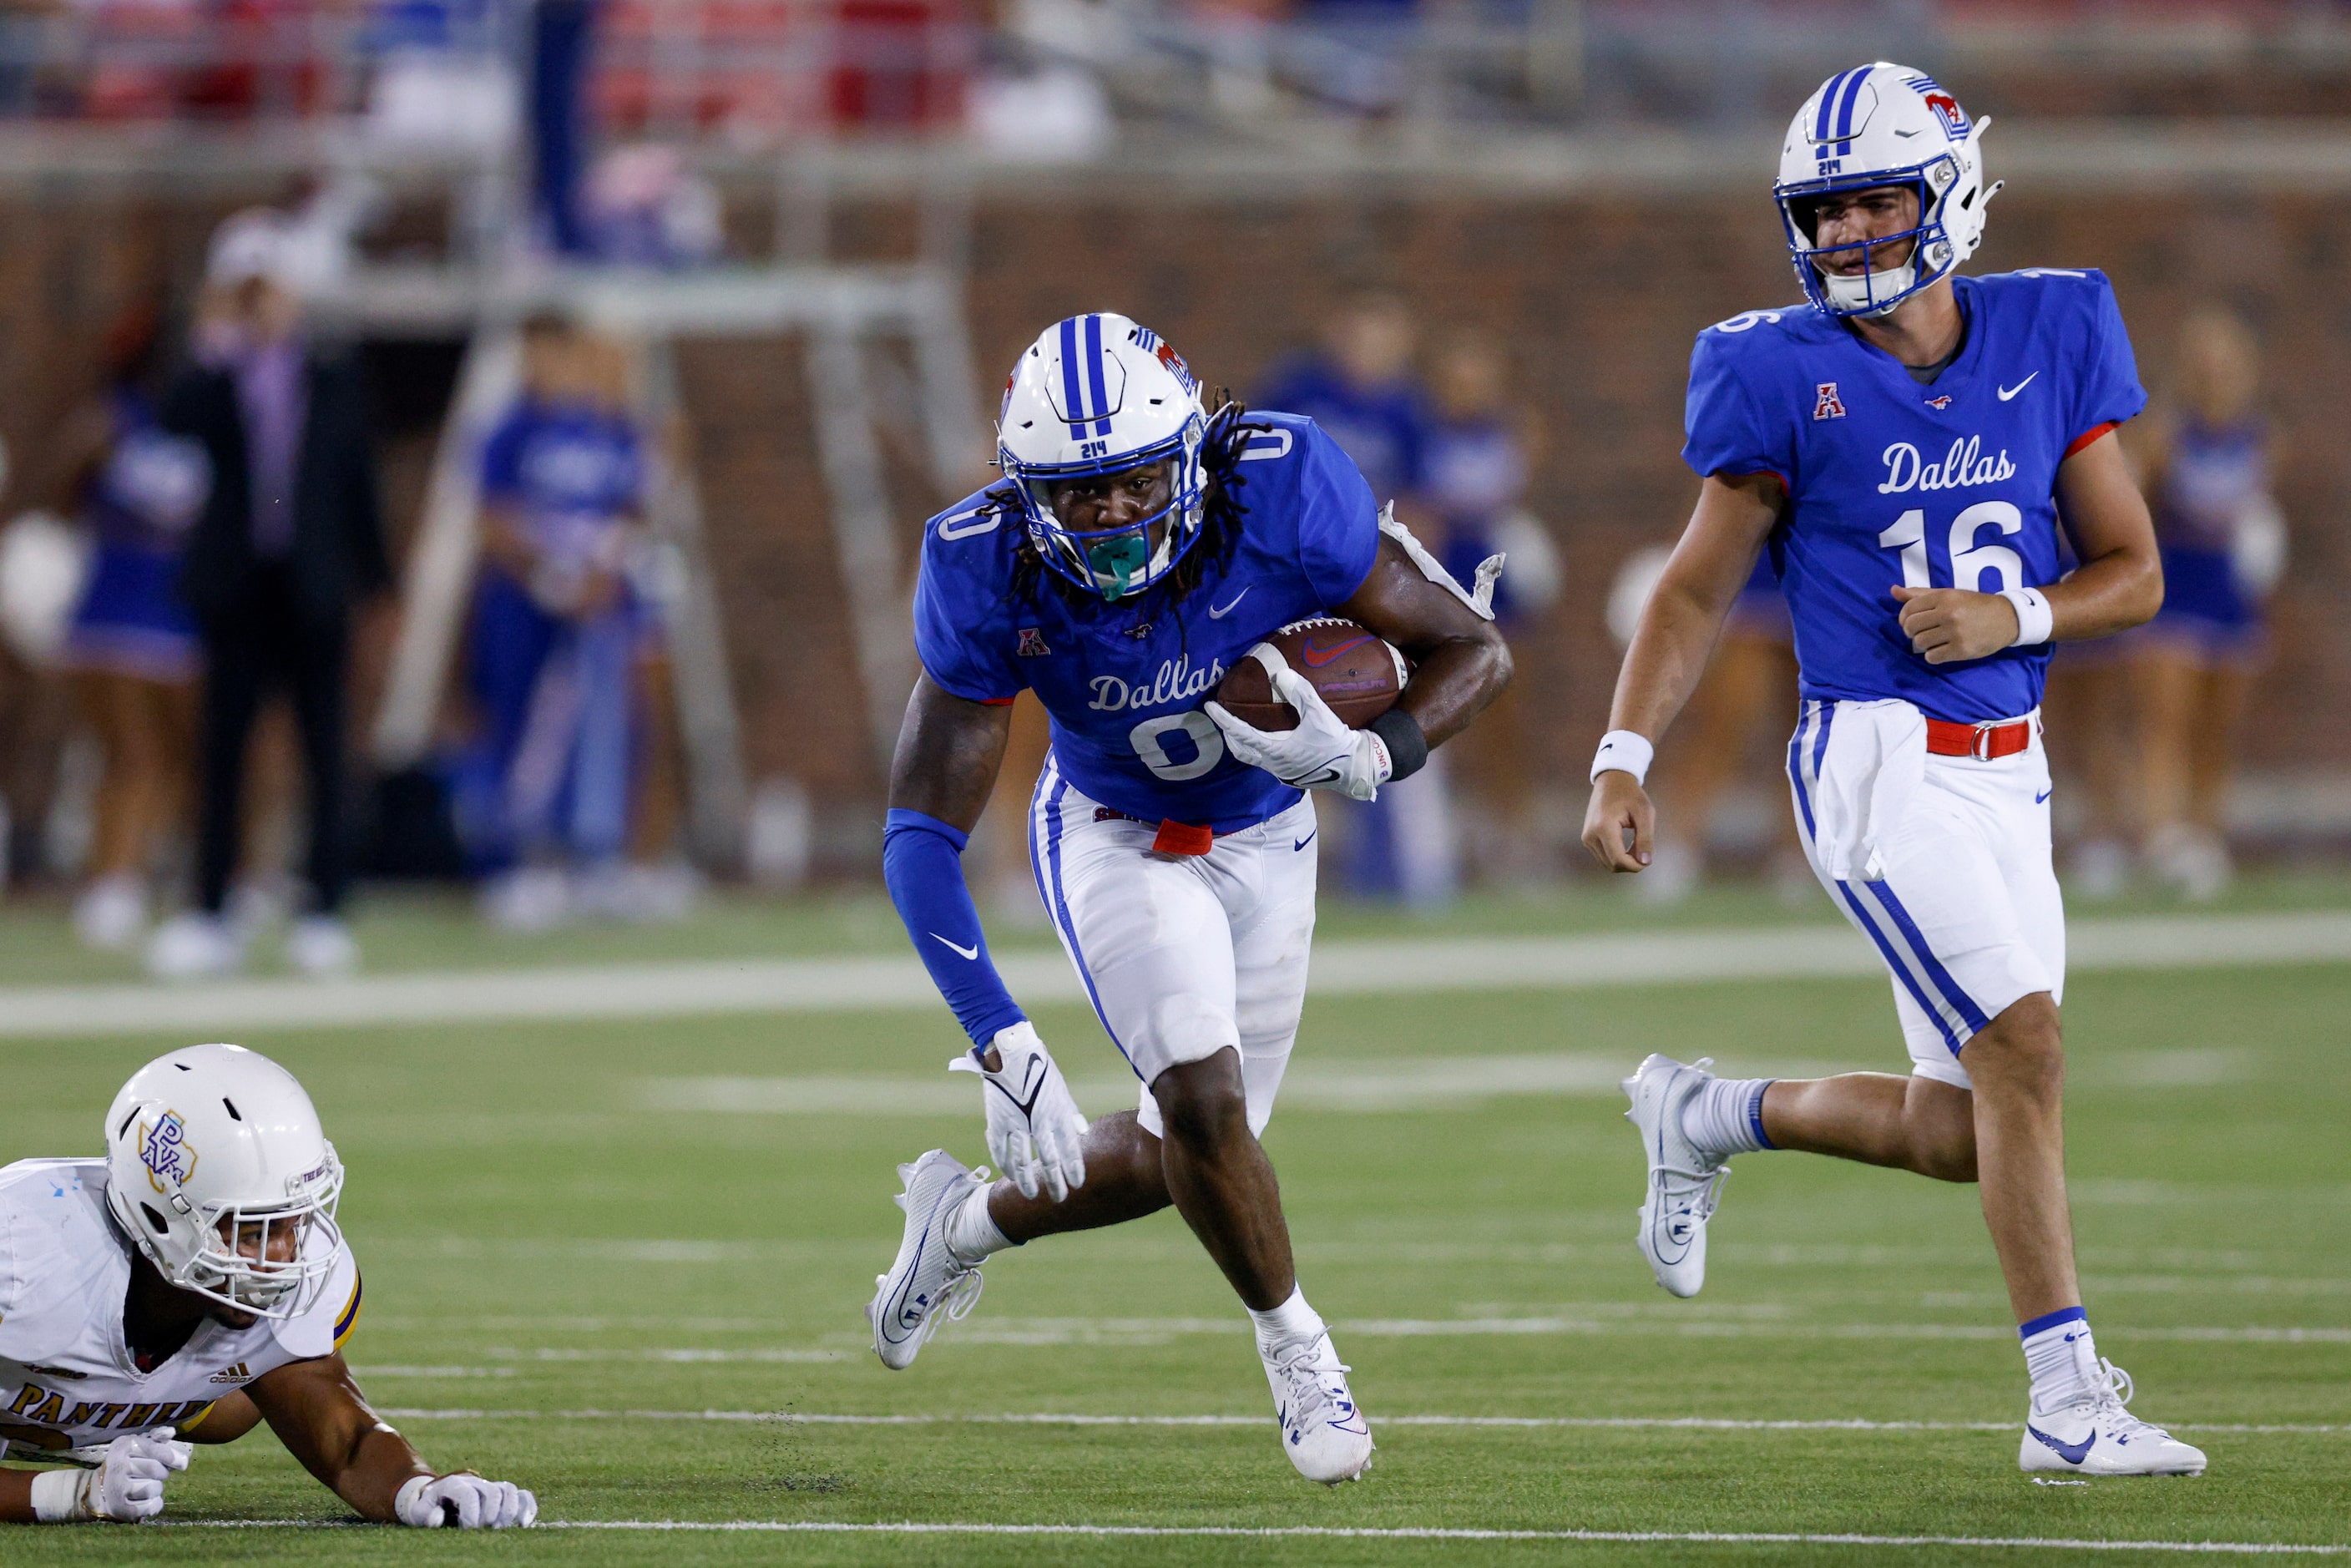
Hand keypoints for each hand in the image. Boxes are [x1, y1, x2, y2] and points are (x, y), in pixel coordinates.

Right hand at [71, 1428, 189, 1521]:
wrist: (102, 1489)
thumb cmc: (130, 1463)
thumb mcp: (140, 1445)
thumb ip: (157, 1437)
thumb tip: (171, 1432)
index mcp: (123, 1446)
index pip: (154, 1449)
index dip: (171, 1456)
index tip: (183, 1463)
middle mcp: (117, 1466)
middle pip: (155, 1469)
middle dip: (163, 1472)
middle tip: (157, 1474)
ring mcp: (116, 1488)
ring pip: (153, 1488)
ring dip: (157, 1488)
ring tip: (147, 1485)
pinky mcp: (120, 1508)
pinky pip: (149, 1507)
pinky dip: (154, 1504)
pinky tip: (148, 1500)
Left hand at [394, 1472, 537, 1528]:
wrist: (438, 1498)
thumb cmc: (428, 1508)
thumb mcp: (419, 1511)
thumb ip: (425, 1514)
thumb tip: (437, 1518)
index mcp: (454, 1484)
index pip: (469, 1493)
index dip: (471, 1512)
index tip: (469, 1529)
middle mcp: (476, 1482)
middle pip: (493, 1491)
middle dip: (491, 1513)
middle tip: (484, 1530)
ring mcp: (492, 1486)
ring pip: (510, 1490)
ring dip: (509, 1511)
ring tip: (500, 1529)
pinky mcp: (503, 1495)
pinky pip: (522, 1495)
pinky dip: (527, 1507)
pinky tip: (524, 1524)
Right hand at [948, 1021, 1087, 1201]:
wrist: (1012, 1051)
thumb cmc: (1040, 1068)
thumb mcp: (1061, 1091)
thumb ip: (1070, 1114)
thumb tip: (1081, 1132)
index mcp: (1058, 1114)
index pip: (1070, 1149)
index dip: (1074, 1169)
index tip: (1077, 1185)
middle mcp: (1040, 1122)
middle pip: (1049, 1160)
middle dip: (1055, 1183)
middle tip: (1060, 1199)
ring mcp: (1017, 1123)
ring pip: (1022, 1161)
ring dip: (1027, 1181)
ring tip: (1032, 1195)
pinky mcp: (998, 1120)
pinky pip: (1000, 1150)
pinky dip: (1005, 1165)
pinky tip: (1009, 1175)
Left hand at [1204, 653, 1390, 801]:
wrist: (1354, 769)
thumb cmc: (1336, 743)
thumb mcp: (1320, 715)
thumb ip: (1301, 694)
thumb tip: (1282, 674)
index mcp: (1277, 751)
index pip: (1241, 733)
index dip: (1224, 719)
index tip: (1210, 706)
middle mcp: (1274, 765)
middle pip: (1240, 751)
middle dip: (1229, 734)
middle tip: (1223, 717)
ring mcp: (1282, 772)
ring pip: (1252, 758)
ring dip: (1243, 743)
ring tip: (1240, 727)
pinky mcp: (1291, 775)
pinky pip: (1266, 761)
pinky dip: (1259, 748)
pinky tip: (1269, 738)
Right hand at [1581, 771, 1653, 872]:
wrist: (1611, 781)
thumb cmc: (1631, 795)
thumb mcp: (1645, 813)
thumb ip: (1646, 838)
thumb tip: (1645, 862)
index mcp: (1604, 827)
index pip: (1619, 860)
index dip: (1636, 866)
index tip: (1648, 859)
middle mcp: (1590, 835)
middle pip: (1613, 865)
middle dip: (1631, 864)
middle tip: (1644, 849)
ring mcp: (1586, 838)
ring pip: (1608, 864)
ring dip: (1624, 861)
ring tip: (1637, 845)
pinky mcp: (1587, 839)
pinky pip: (1603, 858)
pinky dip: (1617, 857)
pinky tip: (1627, 845)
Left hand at [1891, 585, 2018, 664]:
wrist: (2007, 619)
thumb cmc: (1974, 605)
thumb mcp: (1949, 594)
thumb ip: (1920, 594)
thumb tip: (1893, 590)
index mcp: (1944, 597)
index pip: (1908, 609)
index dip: (1904, 618)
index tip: (1911, 622)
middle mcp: (1948, 613)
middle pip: (1911, 627)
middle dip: (1912, 632)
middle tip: (1922, 632)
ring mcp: (1955, 632)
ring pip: (1920, 643)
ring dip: (1923, 644)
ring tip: (1935, 640)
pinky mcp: (1961, 650)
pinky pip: (1932, 657)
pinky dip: (1933, 655)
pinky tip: (1942, 649)